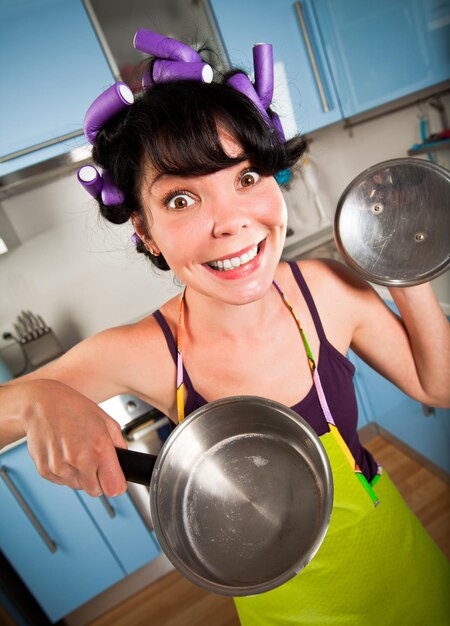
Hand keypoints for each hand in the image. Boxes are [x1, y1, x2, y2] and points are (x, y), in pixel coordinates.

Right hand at [19, 379, 127, 496]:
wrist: (41, 403)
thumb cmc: (73, 407)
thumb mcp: (105, 420)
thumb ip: (119, 444)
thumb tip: (124, 461)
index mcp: (99, 448)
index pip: (114, 488)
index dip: (116, 483)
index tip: (115, 478)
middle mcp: (79, 461)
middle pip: (96, 491)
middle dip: (98, 479)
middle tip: (94, 461)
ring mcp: (60, 467)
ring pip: (78, 486)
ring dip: (80, 475)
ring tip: (76, 452)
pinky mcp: (45, 471)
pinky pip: (61, 481)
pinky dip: (65, 472)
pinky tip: (64, 453)